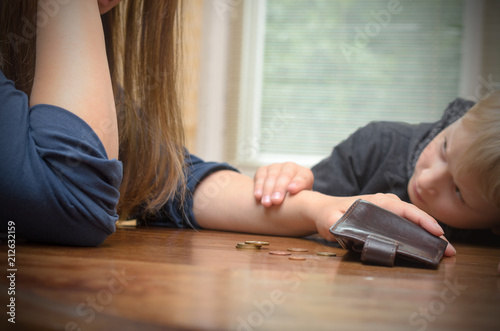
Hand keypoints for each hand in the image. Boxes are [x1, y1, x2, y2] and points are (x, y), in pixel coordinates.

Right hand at [254, 162, 313, 206]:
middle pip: (286, 176)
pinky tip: (257, 196)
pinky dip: (258, 186)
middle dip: (280, 189)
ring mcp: (276, 167)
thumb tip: (308, 208)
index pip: (303, 177)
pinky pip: (260, 175)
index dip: (298, 183)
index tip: (292, 191)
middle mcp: (291, 167)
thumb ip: (307, 202)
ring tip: (266, 203)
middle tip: (276, 201)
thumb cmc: (295, 202)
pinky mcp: (264, 170)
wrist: (283, 198)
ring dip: (268, 190)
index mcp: (305, 174)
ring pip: (272, 176)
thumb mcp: (304, 201)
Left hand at [308, 193, 455, 256]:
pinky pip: (407, 224)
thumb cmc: (327, 214)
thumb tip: (343, 229)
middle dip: (433, 231)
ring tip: (445, 251)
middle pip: (414, 215)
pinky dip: (420, 234)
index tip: (436, 231)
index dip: (421, 219)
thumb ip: (335, 223)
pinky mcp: (387, 218)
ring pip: (413, 220)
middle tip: (450, 250)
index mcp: (375, 202)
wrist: (323, 209)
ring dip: (429, 234)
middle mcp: (385, 203)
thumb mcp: (329, 219)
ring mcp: (387, 210)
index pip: (403, 209)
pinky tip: (428, 246)